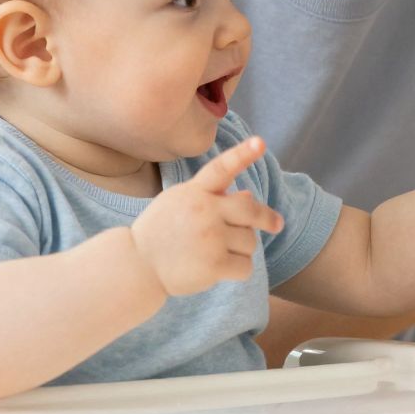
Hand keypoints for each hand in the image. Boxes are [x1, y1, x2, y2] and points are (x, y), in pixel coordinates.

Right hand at [131, 135, 284, 296]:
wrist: (137, 266)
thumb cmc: (162, 232)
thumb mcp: (179, 204)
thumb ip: (212, 197)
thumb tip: (248, 197)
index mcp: (194, 192)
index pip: (221, 169)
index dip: (242, 155)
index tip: (260, 143)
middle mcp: (203, 211)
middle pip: (250, 211)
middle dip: (267, 218)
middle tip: (277, 224)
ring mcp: (209, 238)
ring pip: (249, 241)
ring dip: (240, 249)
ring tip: (215, 253)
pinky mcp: (214, 265)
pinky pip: (245, 266)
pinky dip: (238, 270)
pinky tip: (219, 270)